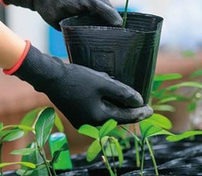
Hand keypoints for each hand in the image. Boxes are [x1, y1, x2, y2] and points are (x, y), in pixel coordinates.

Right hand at [9, 43, 151, 127]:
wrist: (50, 77)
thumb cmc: (77, 78)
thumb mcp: (103, 83)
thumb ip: (123, 93)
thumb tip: (139, 101)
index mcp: (99, 118)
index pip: (126, 117)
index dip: (140, 113)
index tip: (151, 109)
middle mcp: (90, 123)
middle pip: (117, 118)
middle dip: (131, 112)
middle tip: (144, 106)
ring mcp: (82, 120)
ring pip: (108, 115)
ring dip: (120, 109)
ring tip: (131, 102)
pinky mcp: (77, 113)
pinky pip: (98, 112)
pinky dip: (108, 106)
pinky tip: (113, 98)